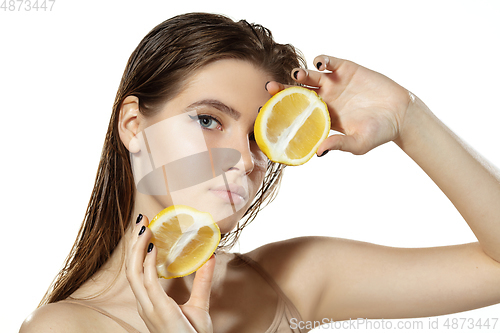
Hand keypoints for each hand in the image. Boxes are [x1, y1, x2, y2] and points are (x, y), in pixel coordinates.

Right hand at [126, 215, 215, 332]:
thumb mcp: (199, 306)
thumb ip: (202, 281)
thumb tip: (209, 257)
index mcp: (150, 303)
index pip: (137, 272)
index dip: (137, 250)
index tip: (144, 229)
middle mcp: (145, 304)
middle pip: (131, 268)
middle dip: (134, 244)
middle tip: (141, 220)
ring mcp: (149, 308)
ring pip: (134, 272)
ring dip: (138, 248)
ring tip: (144, 227)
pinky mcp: (158, 311)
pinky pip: (147, 283)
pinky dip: (147, 263)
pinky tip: (152, 247)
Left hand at [267, 55, 412, 154]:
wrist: (401, 114)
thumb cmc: (379, 133)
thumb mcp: (358, 143)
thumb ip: (338, 145)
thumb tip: (318, 153)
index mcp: (322, 117)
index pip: (295, 111)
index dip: (281, 109)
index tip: (267, 108)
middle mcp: (324, 99)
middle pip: (296, 91)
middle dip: (282, 88)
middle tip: (271, 87)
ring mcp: (334, 83)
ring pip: (309, 76)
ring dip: (300, 74)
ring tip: (297, 75)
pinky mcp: (346, 69)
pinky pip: (328, 61)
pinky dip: (321, 60)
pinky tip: (319, 64)